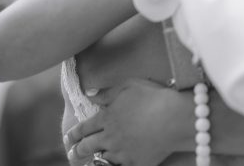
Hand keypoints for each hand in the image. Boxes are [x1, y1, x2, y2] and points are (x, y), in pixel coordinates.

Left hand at [64, 79, 191, 165]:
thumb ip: (107, 92)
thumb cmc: (154, 97)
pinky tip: (112, 165)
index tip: (69, 137)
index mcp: (107, 117)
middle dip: (78, 150)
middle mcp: (110, 137)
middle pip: (88, 146)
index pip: (84, 127)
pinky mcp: (135, 163)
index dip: (74, 133)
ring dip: (95, 159)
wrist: (174, 118)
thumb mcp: (130, 86)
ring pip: (101, 159)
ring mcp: (122, 152)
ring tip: (92, 161)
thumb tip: (89, 94)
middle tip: (73, 153)